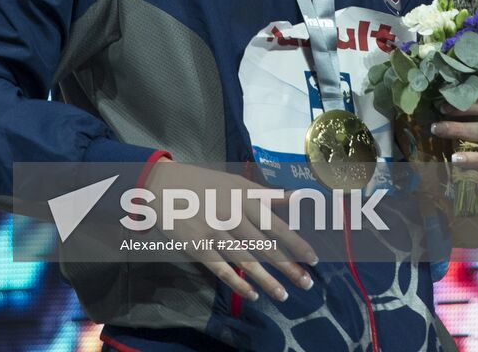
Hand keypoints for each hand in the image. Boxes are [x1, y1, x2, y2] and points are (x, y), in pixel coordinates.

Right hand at [145, 159, 317, 302]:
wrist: (164, 184)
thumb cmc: (204, 183)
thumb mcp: (236, 182)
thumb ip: (266, 194)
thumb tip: (297, 196)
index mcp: (244, 196)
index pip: (276, 223)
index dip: (295, 242)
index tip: (313, 258)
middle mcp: (232, 214)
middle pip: (265, 245)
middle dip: (288, 265)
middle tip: (307, 284)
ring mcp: (214, 231)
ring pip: (245, 260)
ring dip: (267, 279)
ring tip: (284, 295)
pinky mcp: (198, 246)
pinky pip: (221, 268)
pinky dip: (237, 283)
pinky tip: (252, 294)